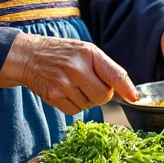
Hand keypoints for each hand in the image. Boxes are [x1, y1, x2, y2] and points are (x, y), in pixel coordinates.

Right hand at [0, 33, 137, 114]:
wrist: (29, 56)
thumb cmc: (63, 53)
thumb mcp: (85, 51)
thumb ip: (106, 69)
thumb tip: (126, 92)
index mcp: (89, 53)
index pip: (114, 74)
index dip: (126, 88)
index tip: (134, 98)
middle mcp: (77, 68)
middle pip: (103, 96)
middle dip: (101, 95)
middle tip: (90, 84)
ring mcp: (64, 83)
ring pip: (89, 105)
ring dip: (86, 99)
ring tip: (74, 85)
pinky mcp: (53, 96)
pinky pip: (75, 111)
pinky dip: (74, 106)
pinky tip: (66, 92)